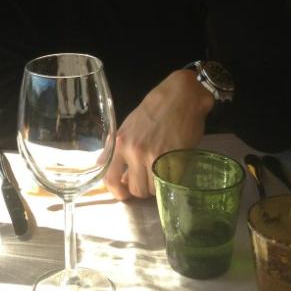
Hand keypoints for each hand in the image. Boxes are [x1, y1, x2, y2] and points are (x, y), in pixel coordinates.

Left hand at [104, 70, 213, 200]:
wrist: (181, 96)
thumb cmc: (153, 109)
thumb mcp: (127, 126)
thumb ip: (117, 149)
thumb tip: (109, 171)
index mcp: (120, 143)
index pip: (110, 179)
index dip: (117, 192)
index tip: (124, 194)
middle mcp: (135, 151)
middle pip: (135, 190)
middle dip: (142, 189)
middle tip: (148, 179)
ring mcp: (155, 156)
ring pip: (153, 190)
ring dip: (157, 186)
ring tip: (161, 171)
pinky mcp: (175, 159)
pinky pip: (170, 183)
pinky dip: (171, 181)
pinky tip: (172, 170)